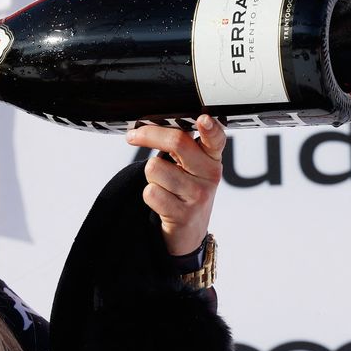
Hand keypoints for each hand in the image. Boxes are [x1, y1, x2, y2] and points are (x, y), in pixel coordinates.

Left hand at [125, 115, 224, 254]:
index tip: (203, 119)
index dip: (210, 128)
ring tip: (163, 184)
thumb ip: (182, 146)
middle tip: (134, 136)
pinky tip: (162, 201)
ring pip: (154, 167)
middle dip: (148, 135)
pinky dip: (149, 195)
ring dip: (150, 175)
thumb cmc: (187, 192)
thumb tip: (152, 126)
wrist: (189, 231)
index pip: (216, 139)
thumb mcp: (193, 167)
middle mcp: (210, 175)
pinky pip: (150, 192)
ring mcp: (197, 195)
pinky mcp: (182, 214)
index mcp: (212, 158)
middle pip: (177, 142)